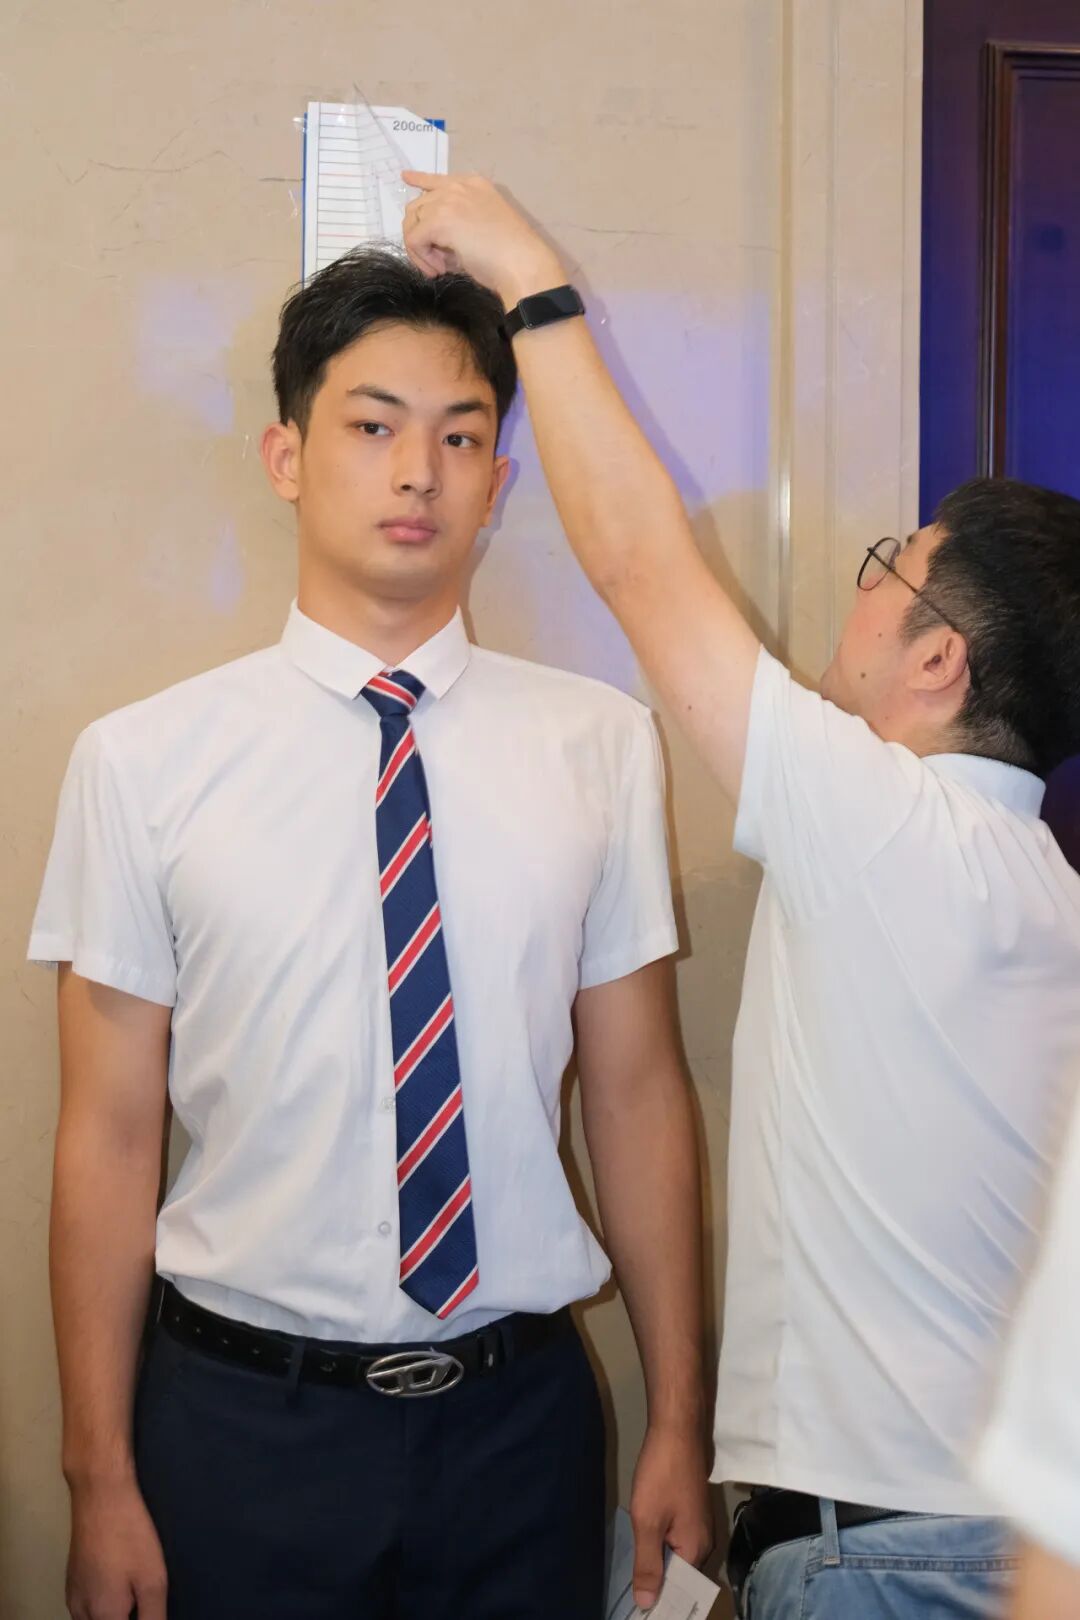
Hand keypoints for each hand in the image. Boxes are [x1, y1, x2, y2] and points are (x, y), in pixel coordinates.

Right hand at [66, 1476, 166, 1619]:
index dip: (141, 1618)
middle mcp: (80, 1613)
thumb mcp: (152, 1580)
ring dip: (114, 1613)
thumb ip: (153, 1617)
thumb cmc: (130, 1536)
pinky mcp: (71, 1581)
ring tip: (135, 1589)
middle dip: (127, 1616)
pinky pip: (86, 1608)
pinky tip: (120, 1585)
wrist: (100, 1495)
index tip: (148, 1603)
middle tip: (145, 1597)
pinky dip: (103, 1606)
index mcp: (102, 1617)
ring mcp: (72, 1596)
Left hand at [401, 172, 564, 306]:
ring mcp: (447, 201)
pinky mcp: (438, 221)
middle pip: (418, 205)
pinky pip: (413, 240)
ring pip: (411, 222)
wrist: (521, 263)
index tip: (406, 177)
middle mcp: (458, 186)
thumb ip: (458, 224)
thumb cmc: (510, 255)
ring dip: (420, 249)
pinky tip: (439, 270)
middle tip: (438, 262)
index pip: (437, 179)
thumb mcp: (482, 228)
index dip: (419, 180)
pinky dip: (421, 259)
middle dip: (421, 235)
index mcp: (474, 184)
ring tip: (439, 267)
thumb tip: (436, 243)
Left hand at [629, 1423, 713, 1610]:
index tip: (639, 1607)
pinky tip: (644, 1545)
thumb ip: (648, 1564)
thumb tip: (647, 1604)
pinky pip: (677, 1540)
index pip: (681, 1591)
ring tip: (634, 1576)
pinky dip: (661, 1546)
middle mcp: (704, 1542)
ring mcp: (699, 1525)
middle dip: (658, 1583)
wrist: (677, 1430)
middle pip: (681, 1575)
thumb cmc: (662, 1475)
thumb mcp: (648, 1521)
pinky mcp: (692, 1511)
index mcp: (697, 1550)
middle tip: (632, 1593)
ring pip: (677, 1557)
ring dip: (658, 1563)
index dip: (660, 1600)